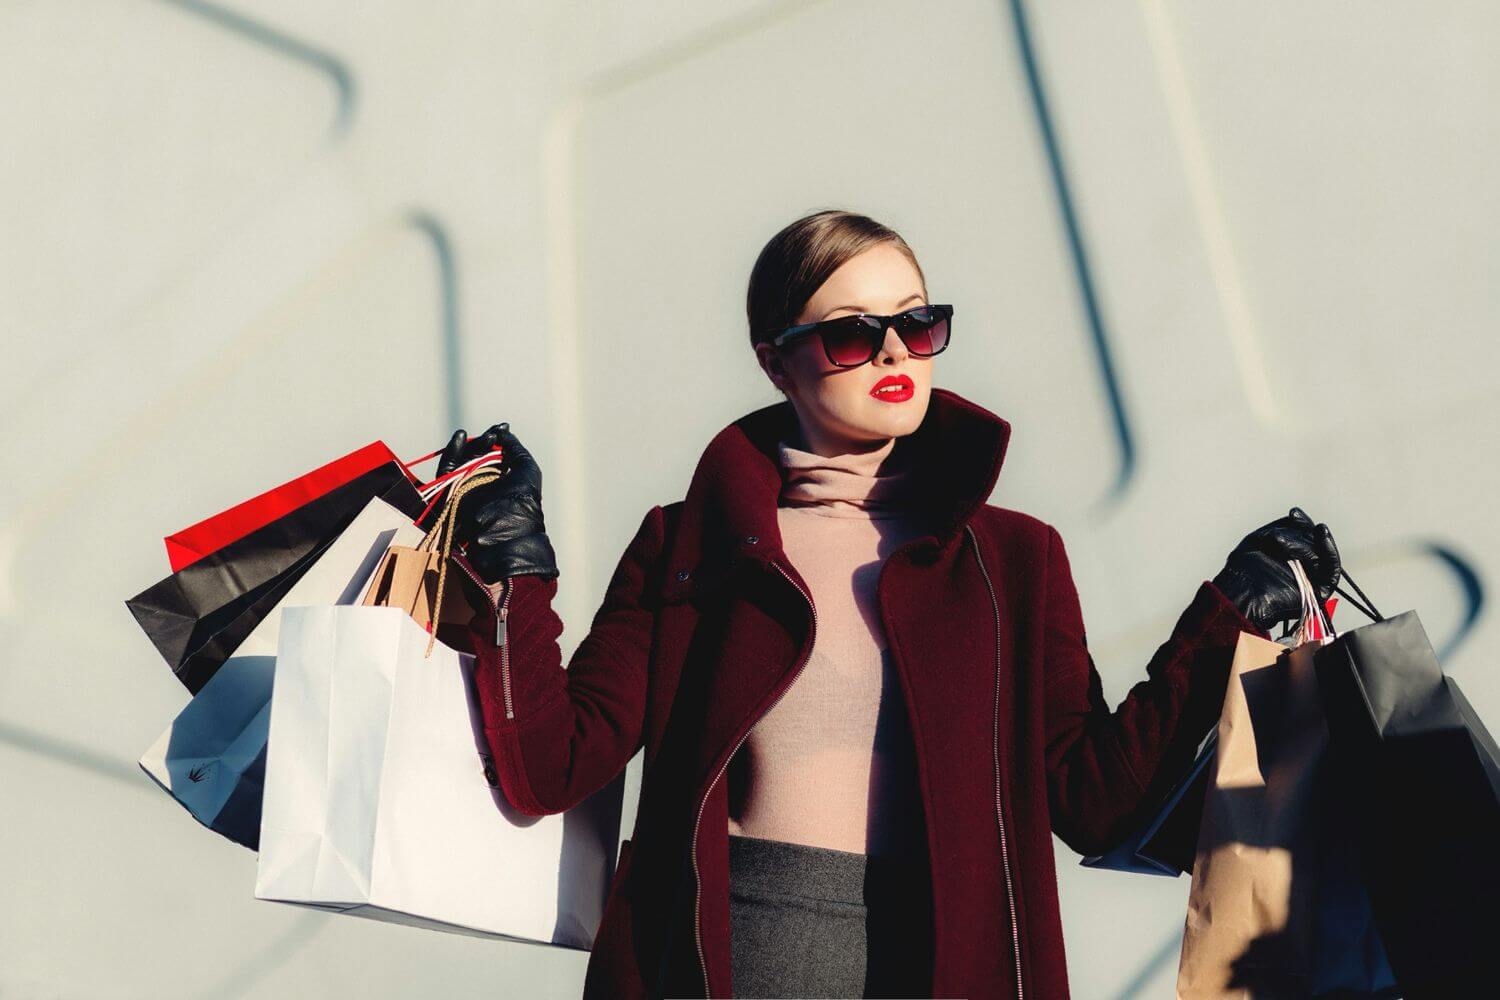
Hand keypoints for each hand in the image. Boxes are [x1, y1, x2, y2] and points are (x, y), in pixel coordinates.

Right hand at [435, 422, 558, 583]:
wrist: (506, 531)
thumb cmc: (523, 502)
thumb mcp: (527, 470)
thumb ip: (515, 448)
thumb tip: (503, 432)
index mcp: (500, 480)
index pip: (493, 454)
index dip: (496, 439)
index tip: (502, 428)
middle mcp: (482, 484)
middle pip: (476, 455)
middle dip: (485, 441)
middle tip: (493, 435)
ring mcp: (465, 489)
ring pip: (462, 460)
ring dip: (472, 445)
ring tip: (486, 438)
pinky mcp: (449, 493)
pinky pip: (446, 470)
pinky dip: (452, 453)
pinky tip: (460, 436)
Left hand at [1211, 506, 1341, 632]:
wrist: (1240, 594)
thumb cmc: (1244, 570)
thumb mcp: (1260, 540)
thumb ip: (1281, 528)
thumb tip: (1297, 516)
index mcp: (1290, 558)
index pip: (1304, 537)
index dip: (1302, 524)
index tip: (1294, 513)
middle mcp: (1304, 568)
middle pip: (1314, 543)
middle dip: (1300, 533)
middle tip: (1282, 531)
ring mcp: (1313, 580)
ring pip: (1321, 553)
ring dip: (1306, 541)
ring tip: (1280, 542)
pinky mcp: (1321, 591)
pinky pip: (1332, 569)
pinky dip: (1329, 550)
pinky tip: (1321, 533)